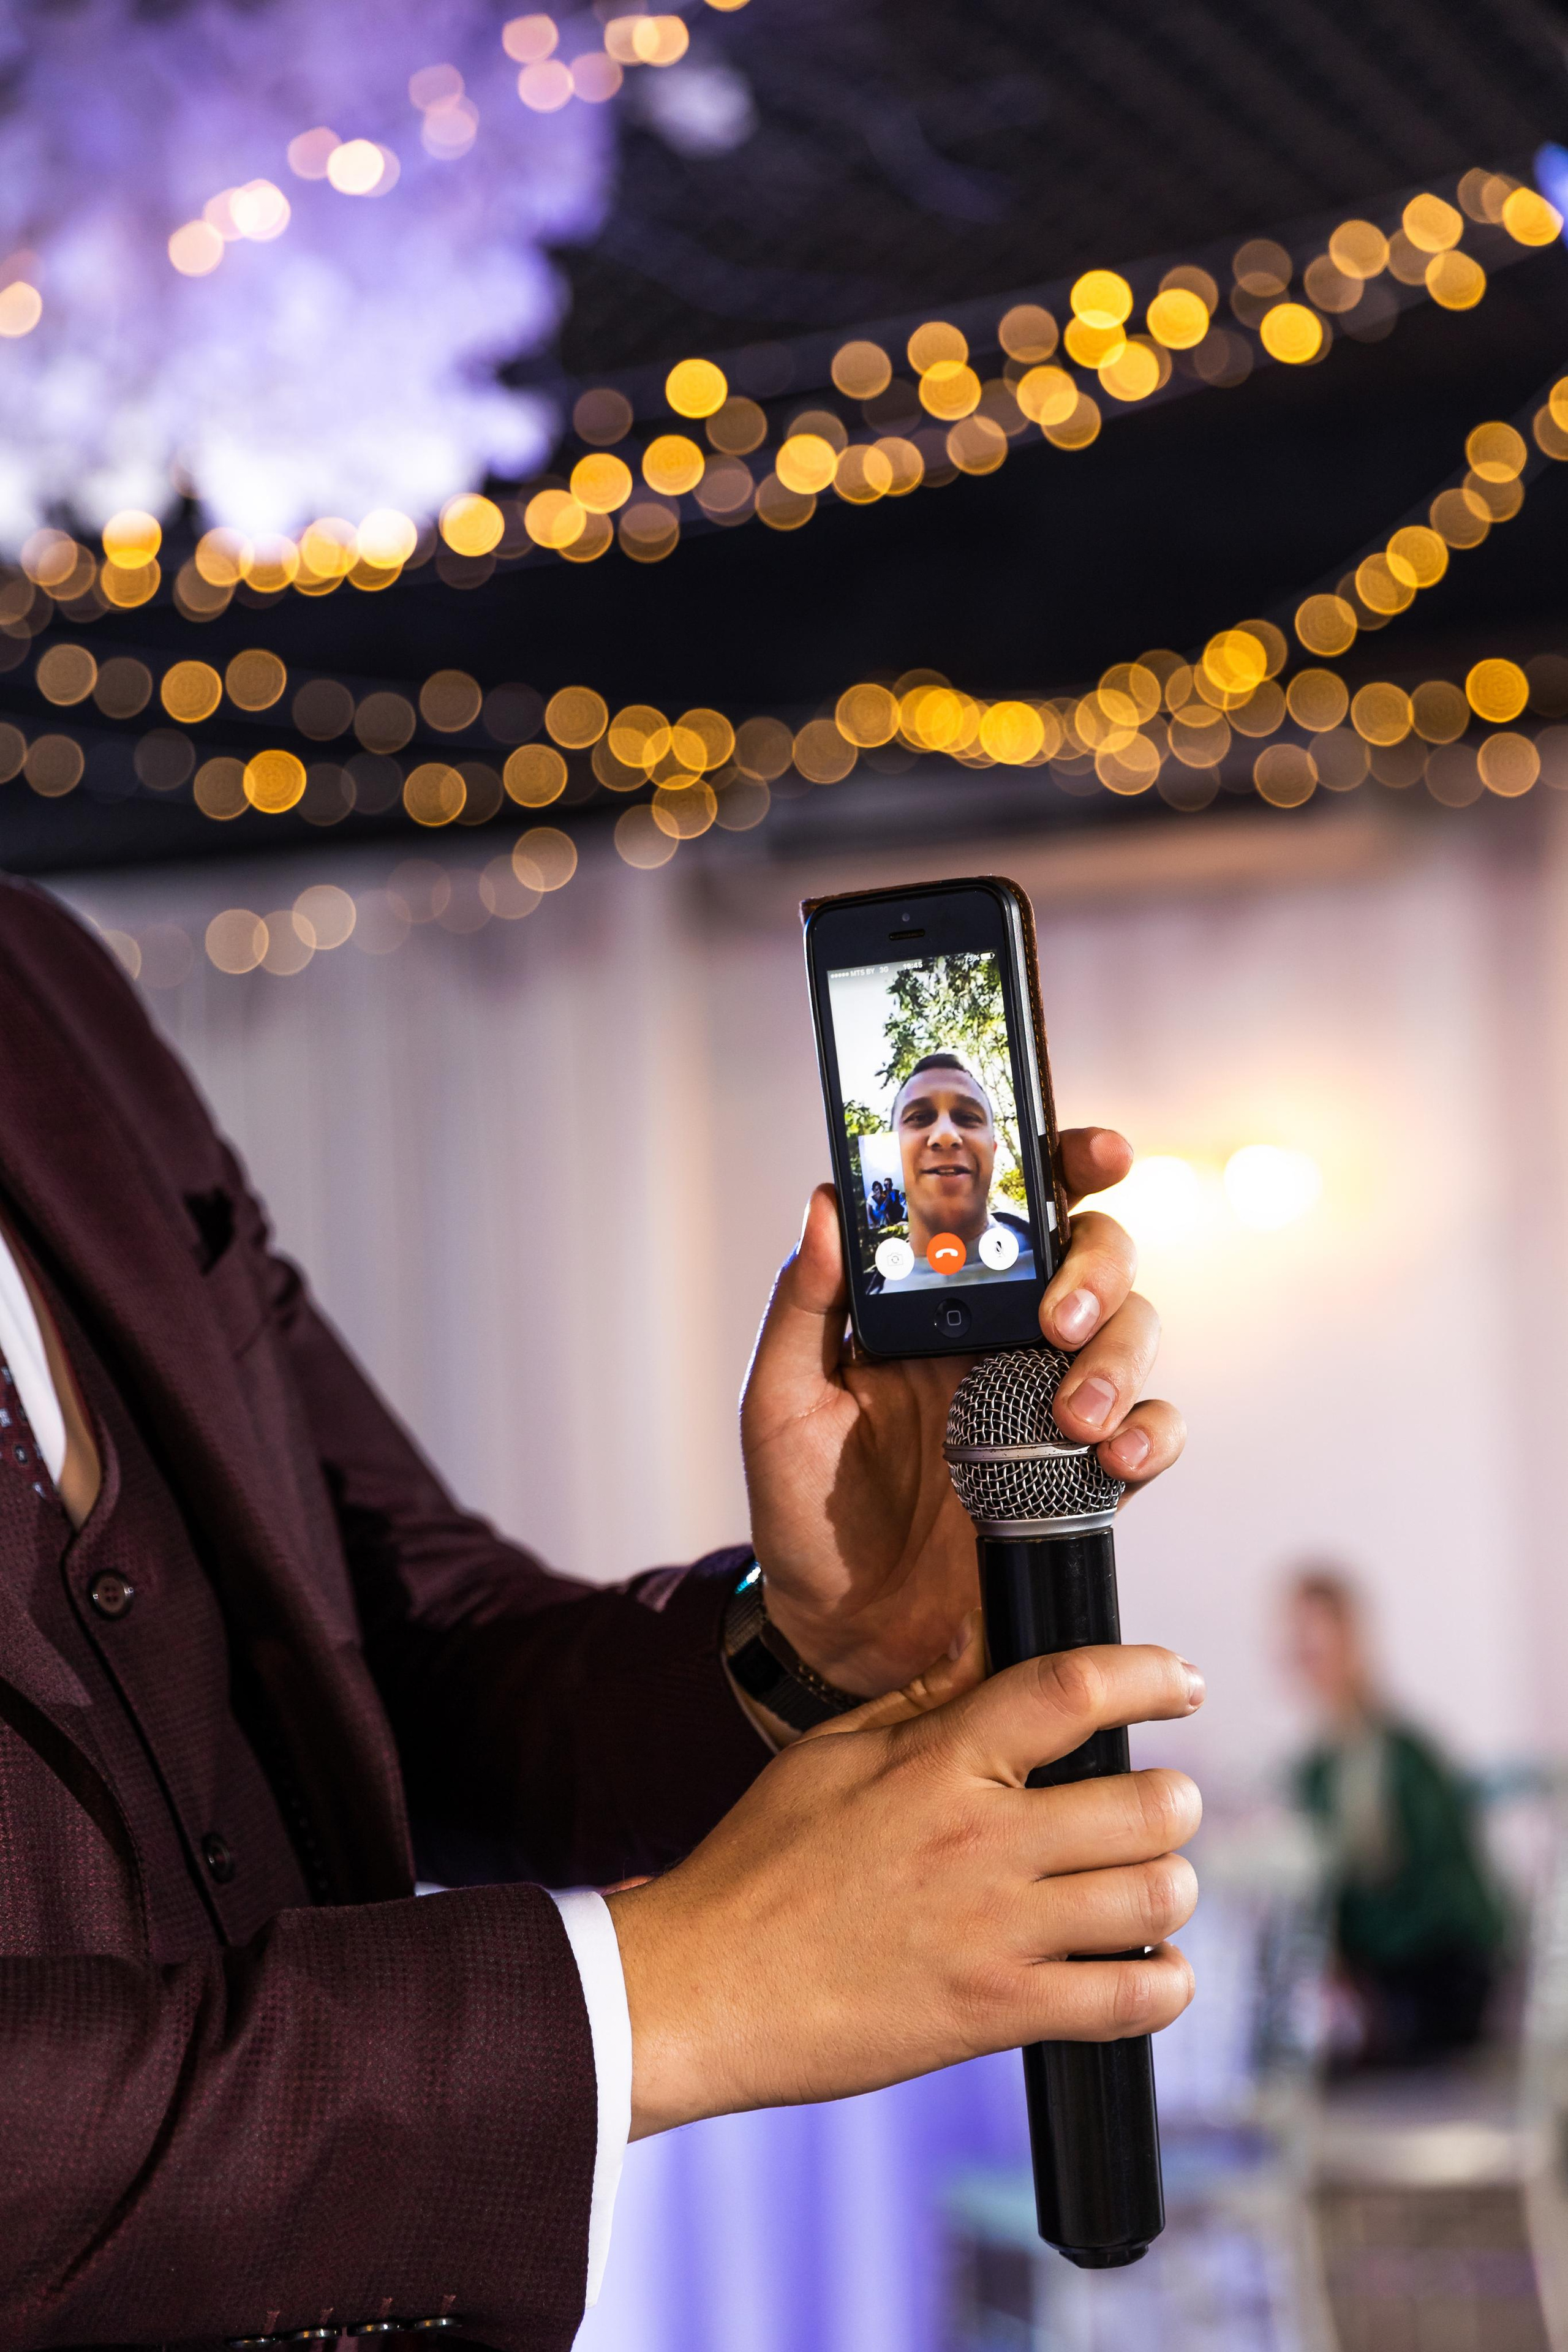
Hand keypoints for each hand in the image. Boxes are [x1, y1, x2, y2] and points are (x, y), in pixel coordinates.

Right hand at [607, 1637, 1202, 2135]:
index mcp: (936, 1761)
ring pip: (1156, 1896)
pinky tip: (1145, 1967)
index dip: (1146, 1676)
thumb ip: (916, 1702)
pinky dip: (1162, 1982)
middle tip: (1156, 1809)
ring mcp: (993, 1930)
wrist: (700, 1986)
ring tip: (1148, 1888)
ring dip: (1170, 1888)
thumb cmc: (757, 1865)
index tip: (1179, 1683)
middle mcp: (978, 1838)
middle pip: (1148, 1803)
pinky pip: (1132, 1999)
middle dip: (1173, 1802)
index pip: (1071, 1691)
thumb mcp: (827, 1754)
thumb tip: (981, 1643)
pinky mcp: (996, 2014)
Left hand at [741, 1127, 1183, 1695]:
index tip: (1097, 1152)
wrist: (843, 1634)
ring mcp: (1051, 1402)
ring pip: (1134, 1333)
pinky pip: (1152, 1431)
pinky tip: (1114, 1461)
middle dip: (1098, 1269)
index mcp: (937, 1302)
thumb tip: (825, 1199)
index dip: (1065, 1161)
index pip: (1013, 1204)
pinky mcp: (1083, 1475)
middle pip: (1095, 1255)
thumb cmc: (804, 1510)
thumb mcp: (782, 1402)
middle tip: (1056, 1319)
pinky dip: (1151, 1435)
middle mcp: (1005, 1337)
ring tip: (1072, 1414)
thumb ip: (804, 1303)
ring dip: (1119, 1359)